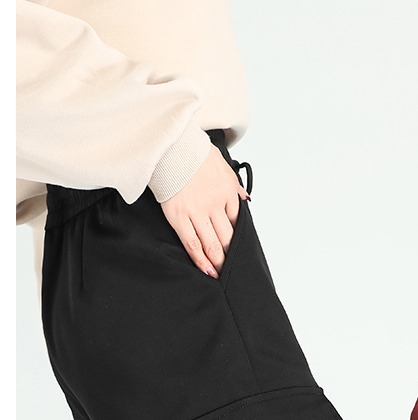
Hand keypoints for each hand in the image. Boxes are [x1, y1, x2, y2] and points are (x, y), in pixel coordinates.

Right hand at [160, 145, 250, 277]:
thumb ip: (234, 184)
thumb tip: (246, 197)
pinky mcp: (178, 217)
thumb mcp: (222, 164)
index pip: (237, 220)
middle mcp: (214, 205)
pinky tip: (207, 270)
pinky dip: (200, 259)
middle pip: (227, 236)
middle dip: (230, 255)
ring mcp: (196, 212)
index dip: (238, 236)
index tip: (238, 248)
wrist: (169, 145)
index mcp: (226, 192)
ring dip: (218, 261)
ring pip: (212, 243)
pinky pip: (192, 243)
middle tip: (234, 269)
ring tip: (222, 274)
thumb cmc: (193, 152)